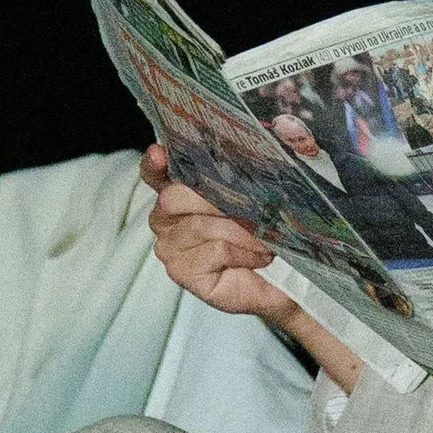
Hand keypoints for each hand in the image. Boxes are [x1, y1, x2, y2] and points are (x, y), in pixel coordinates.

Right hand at [137, 148, 363, 392]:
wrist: (279, 281)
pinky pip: (213, 250)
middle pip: (173, 197)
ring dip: (241, 231)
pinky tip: (258, 257)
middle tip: (254, 209)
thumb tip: (244, 150)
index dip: (154, 165)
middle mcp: (165, 219)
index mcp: (177, 194)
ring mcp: (169, 247)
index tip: (160, 154)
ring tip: (265, 239)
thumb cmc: (263, 236)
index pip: (154, 174)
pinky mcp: (181, 271)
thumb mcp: (251, 199)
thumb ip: (233, 176)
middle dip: (217, 200)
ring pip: (199, 225)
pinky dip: (243, 252)